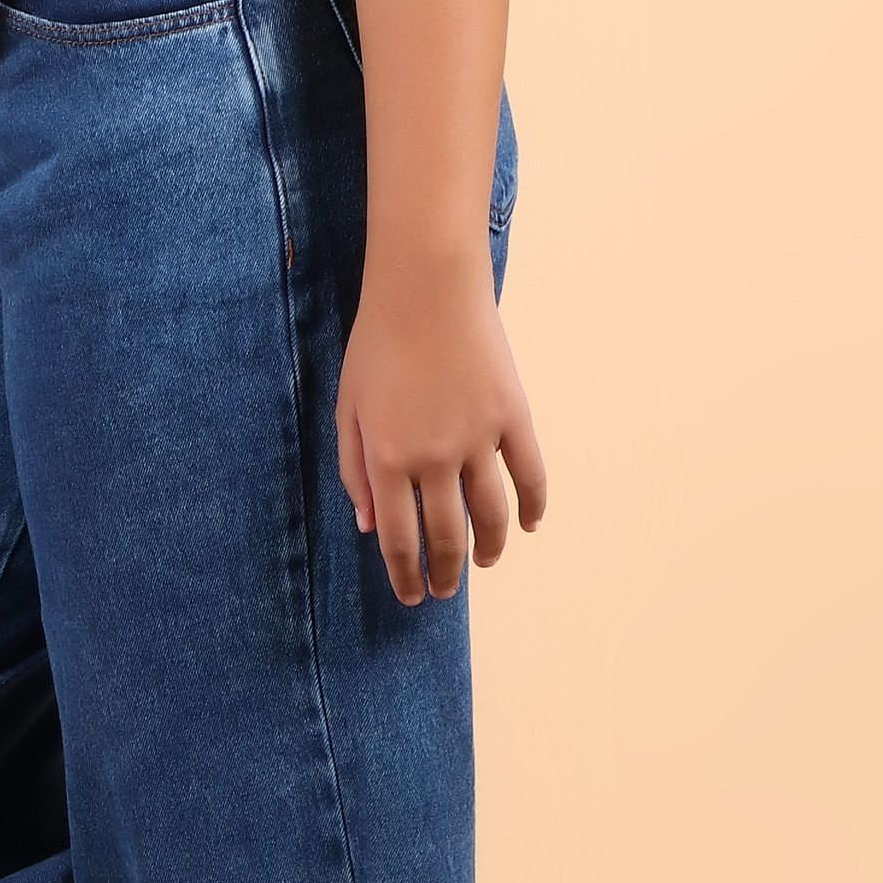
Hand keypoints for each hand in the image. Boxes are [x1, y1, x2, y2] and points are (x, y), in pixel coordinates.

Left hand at [335, 252, 548, 604]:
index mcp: (387, 458)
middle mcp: (433, 458)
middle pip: (445, 535)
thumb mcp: (349, 407)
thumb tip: (370, 526)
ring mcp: (478, 439)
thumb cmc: (377, 343)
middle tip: (445, 590)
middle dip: (445, 573)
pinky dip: (533, 506)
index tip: (412, 594)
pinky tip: (528, 526)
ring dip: (489, 549)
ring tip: (484, 564)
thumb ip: (353, 470)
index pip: (398, 538)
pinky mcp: (512, 417)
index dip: (405, 575)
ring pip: (491, 515)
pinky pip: (530, 474)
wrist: (426, 287)